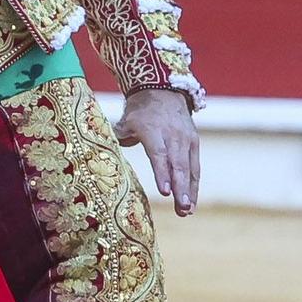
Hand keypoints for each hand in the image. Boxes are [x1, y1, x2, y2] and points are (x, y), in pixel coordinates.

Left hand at [117, 88, 199, 215]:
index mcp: (154, 131)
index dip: (163, 173)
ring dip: (189, 191)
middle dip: (181, 189)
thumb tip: (106, 156)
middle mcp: (173, 136)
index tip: (165, 191)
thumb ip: (119, 139)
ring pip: (189, 169)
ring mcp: (186, 140)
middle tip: (182, 208)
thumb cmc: (140, 110)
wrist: (164, 90)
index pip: (160, 155)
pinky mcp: (194, 143)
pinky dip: (194, 184)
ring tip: (187, 211)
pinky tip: (191, 202)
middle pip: (178, 165)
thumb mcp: (126, 121)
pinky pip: (195, 166)